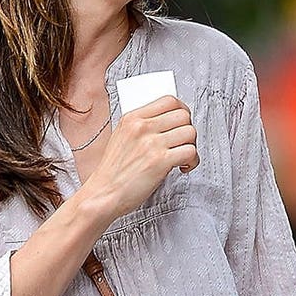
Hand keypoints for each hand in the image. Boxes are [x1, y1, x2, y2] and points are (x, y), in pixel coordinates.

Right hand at [84, 95, 198, 218]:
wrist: (103, 194)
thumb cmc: (113, 171)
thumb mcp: (121, 137)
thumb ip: (141, 126)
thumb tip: (169, 120)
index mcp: (132, 118)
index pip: (168, 100)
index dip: (182, 110)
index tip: (181, 123)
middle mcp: (141, 127)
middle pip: (183, 115)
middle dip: (188, 129)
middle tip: (183, 142)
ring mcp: (151, 144)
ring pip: (190, 132)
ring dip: (191, 146)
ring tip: (182, 157)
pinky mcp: (160, 161)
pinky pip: (190, 151)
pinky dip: (192, 161)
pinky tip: (182, 167)